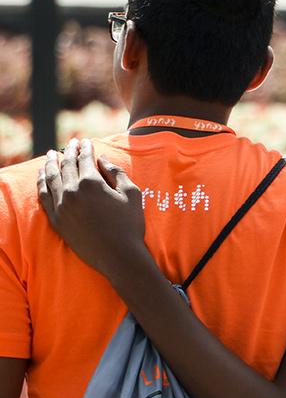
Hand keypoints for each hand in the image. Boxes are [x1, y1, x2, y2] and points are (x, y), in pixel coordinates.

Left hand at [38, 138, 145, 277]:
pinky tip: (43, 175)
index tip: (85, 141)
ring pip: (51, 178)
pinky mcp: (56, 220)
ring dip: (50, 163)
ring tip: (51, 154)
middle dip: (68, 152)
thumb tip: (102, 160)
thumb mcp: (132, 194)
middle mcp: (72, 191)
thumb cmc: (130, 225)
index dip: (85, 148)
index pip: (85, 159)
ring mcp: (61, 206)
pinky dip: (42, 182)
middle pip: (66, 165)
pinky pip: (44, 196)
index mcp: (92, 183)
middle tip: (70, 143)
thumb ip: (117, 173)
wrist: (119, 256)